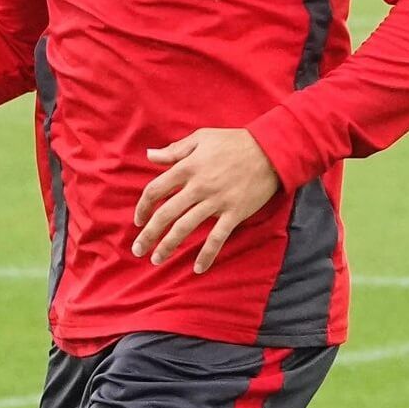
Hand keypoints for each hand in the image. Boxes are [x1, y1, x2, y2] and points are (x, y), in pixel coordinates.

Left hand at [131, 128, 279, 272]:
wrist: (271, 150)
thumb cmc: (234, 142)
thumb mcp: (201, 138)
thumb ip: (174, 150)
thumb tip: (150, 155)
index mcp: (187, 167)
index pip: (155, 190)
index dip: (143, 207)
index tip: (138, 220)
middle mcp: (197, 187)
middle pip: (166, 214)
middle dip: (149, 234)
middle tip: (137, 249)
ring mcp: (216, 201)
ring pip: (186, 228)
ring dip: (168, 246)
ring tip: (156, 260)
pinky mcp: (234, 213)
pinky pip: (217, 238)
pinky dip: (207, 254)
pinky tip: (197, 268)